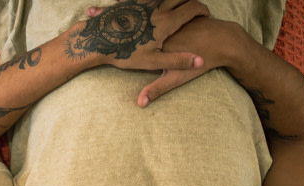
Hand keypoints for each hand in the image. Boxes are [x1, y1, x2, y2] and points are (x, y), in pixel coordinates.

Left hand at [70, 0, 208, 70]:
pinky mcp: (133, 2)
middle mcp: (158, 8)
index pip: (192, 8)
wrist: (98, 40)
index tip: (205, 14)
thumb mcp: (153, 61)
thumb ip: (177, 60)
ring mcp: (145, 3)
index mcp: (167, 21)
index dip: (202, 10)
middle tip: (195, 8)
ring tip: (180, 3)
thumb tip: (200, 62)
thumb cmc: (125, 53)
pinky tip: (154, 2)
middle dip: (190, 1)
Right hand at [132, 17, 242, 105]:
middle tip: (180, 48)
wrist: (226, 42)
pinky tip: (190, 33)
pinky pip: (177, 19)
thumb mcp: (176, 78)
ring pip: (166, 28)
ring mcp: (175, 20)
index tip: (152, 57)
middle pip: (155, 38)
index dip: (148, 54)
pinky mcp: (184, 13)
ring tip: (186, 41)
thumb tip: (140, 103)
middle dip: (159, 43)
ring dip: (170, 34)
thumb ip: (157, 88)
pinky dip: (179, 26)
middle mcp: (165, 30)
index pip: (144, 50)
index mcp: (159, 45)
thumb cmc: (202, 62)